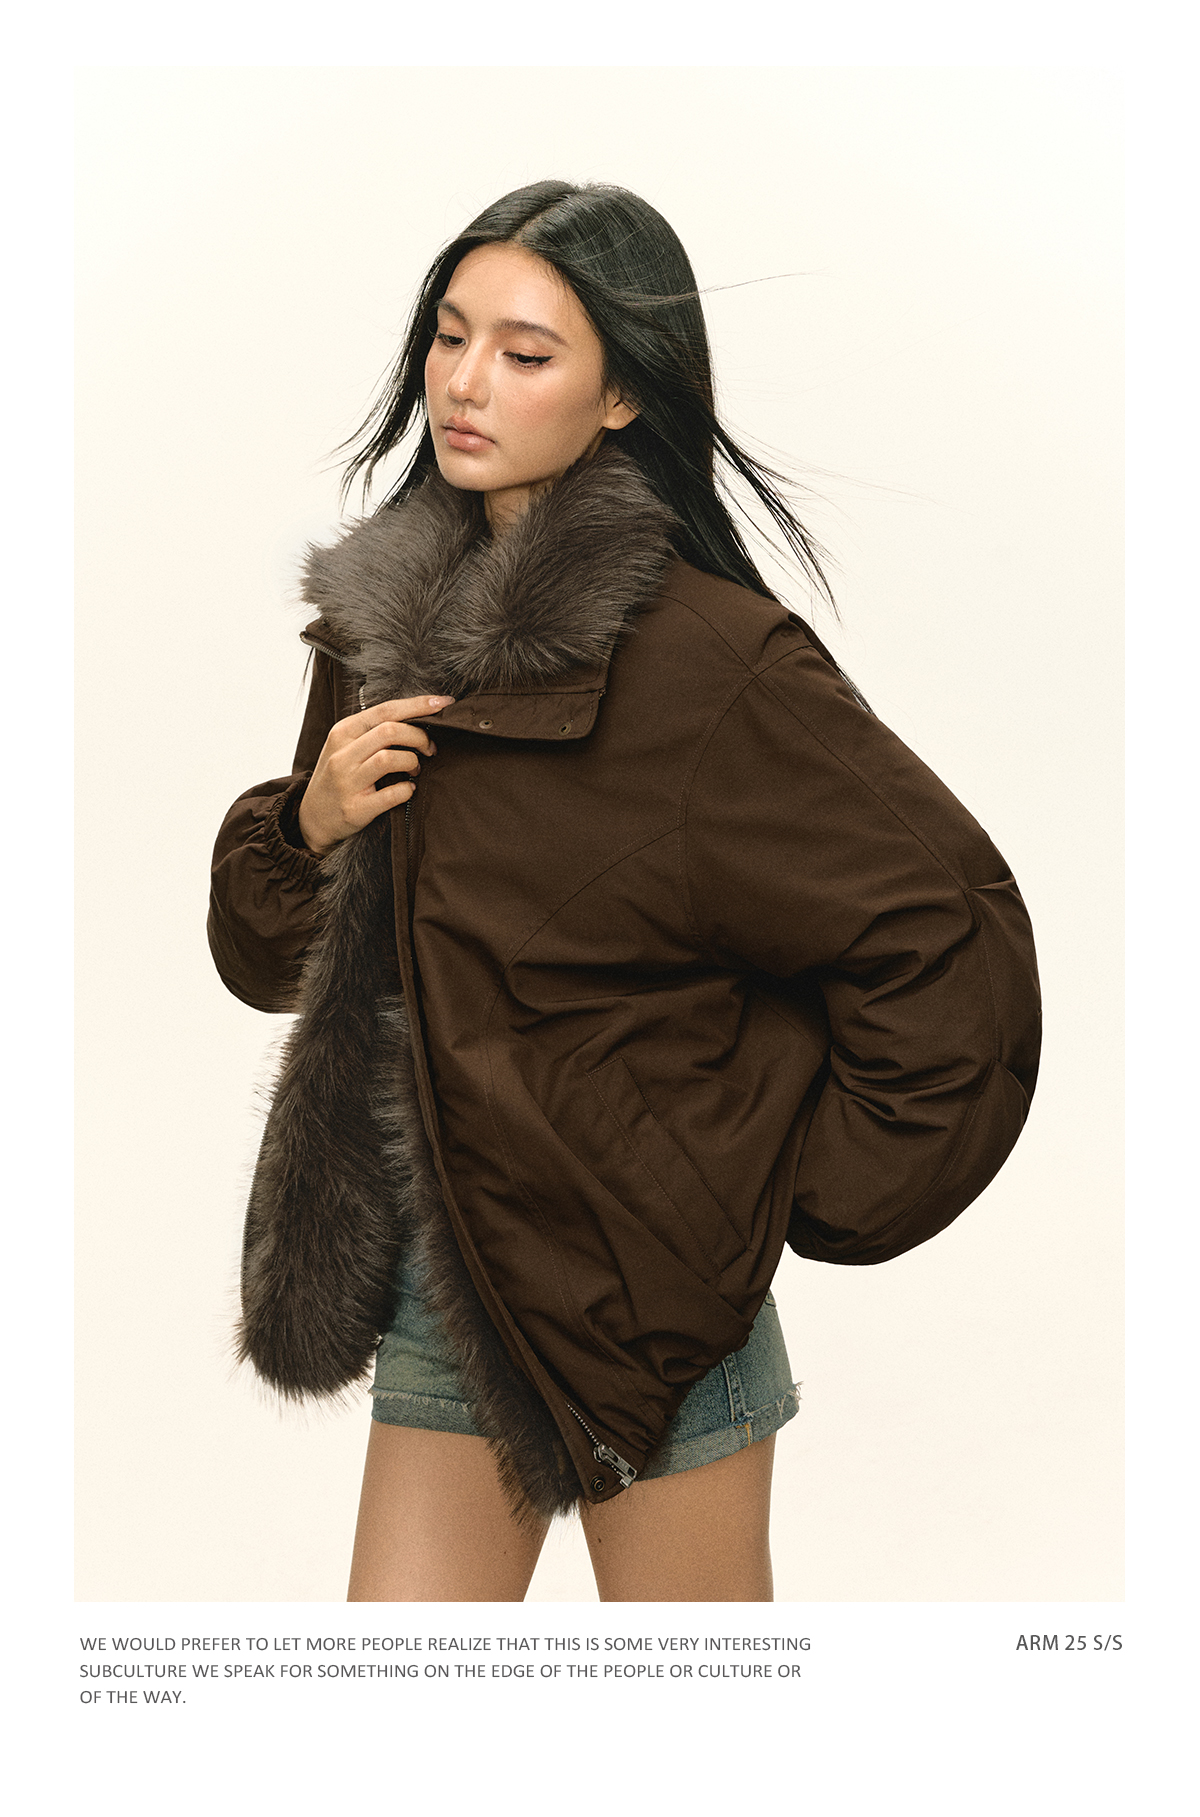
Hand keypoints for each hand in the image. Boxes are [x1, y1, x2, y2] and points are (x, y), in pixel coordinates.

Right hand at [297, 695, 453, 856]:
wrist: (313, 819)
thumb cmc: (338, 778)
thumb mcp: (346, 746)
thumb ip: (374, 731)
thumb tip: (419, 716)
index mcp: (343, 732)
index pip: (386, 710)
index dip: (419, 705)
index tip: (444, 704)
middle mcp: (342, 754)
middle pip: (390, 731)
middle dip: (420, 736)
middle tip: (431, 748)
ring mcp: (347, 782)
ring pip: (389, 759)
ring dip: (413, 761)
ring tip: (416, 769)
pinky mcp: (355, 808)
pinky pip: (392, 794)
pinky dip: (407, 790)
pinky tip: (409, 789)